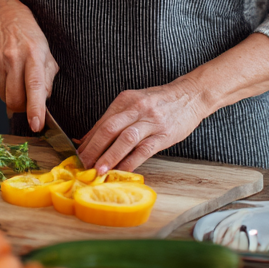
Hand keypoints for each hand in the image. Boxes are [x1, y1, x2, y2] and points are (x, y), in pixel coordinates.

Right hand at [0, 0, 57, 132]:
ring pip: (4, 96)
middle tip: (28, 104)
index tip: (36, 125)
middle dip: (21, 109)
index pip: (35, 86)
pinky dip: (4, 84)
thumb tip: (44, 101)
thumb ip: (48, 78)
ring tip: (18, 80)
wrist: (3, 16)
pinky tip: (8, 70)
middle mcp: (14, 58)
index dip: (35, 108)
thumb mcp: (47, 52)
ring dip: (12, 96)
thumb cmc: (30, 36)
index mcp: (34, 55)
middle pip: (14, 98)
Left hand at [77, 82, 206, 173]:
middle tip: (83, 164)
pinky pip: (144, 150)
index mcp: (125, 100)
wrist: (191, 95)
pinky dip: (131, 162)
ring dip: (110, 156)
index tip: (77, 155)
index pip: (102, 122)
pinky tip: (122, 172)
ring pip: (125, 139)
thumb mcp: (134, 104)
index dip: (88, 140)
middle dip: (94, 149)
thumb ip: (112, 120)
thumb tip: (85, 139)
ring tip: (99, 170)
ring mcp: (151, 121)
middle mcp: (136, 108)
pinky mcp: (163, 134)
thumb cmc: (159, 102)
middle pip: (109, 129)